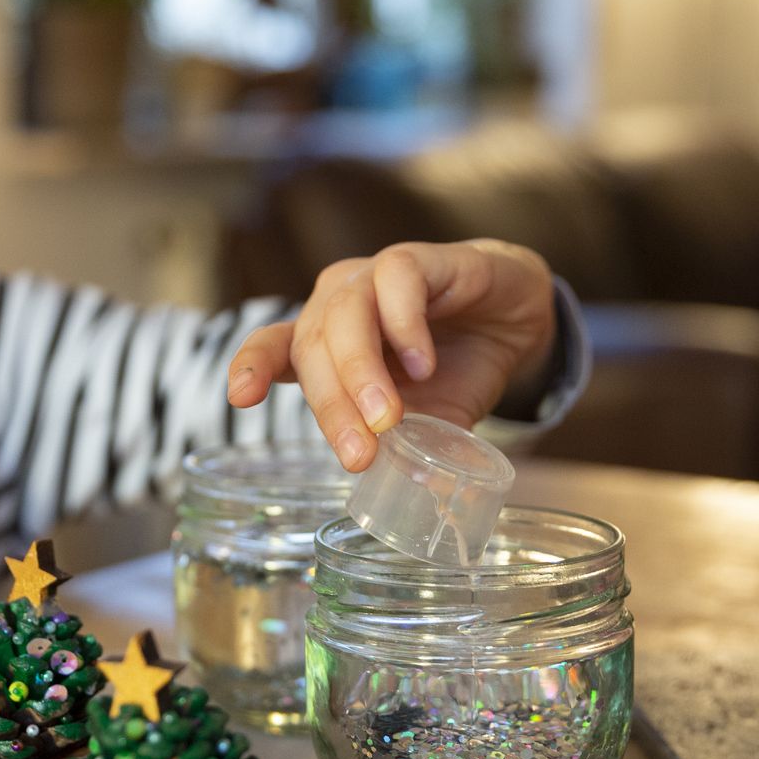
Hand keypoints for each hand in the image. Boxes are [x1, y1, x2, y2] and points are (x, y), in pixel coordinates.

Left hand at [227, 239, 556, 471]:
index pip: (273, 348)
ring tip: (387, 417)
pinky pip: (397, 281)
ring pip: (344, 312)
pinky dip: (404, 325)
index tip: (242, 398)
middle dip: (331, 405)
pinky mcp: (419, 260)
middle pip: (312, 345)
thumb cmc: (457, 367)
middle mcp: (338, 303)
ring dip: (360, 369)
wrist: (517, 320)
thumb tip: (409, 498)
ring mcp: (374, 276)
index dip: (253, 368)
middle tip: (361, 454)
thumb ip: (411, 449)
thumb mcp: (430, 418)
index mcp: (325, 342)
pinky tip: (421, 364)